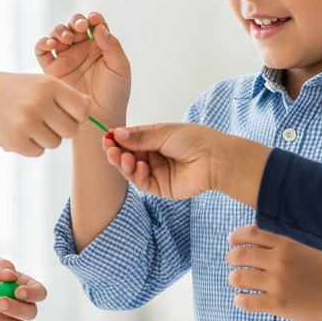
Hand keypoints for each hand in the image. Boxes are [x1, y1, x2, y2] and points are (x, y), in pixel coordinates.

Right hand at [0, 73, 88, 156]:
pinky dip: (30, 146)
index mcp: (48, 84)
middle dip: (61, 130)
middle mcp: (39, 102)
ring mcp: (26, 122)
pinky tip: (16, 132)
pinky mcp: (15, 141)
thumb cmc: (10, 90)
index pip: (82, 110)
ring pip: (55, 143)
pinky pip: (38, 152)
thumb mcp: (37, 83)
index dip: (77, 116)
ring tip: (26, 124)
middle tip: (44, 121)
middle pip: (71, 131)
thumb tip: (89, 104)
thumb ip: (64, 94)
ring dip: (44, 138)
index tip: (65, 114)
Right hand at [34, 12, 131, 124]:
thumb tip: (100, 27)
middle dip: (75, 21)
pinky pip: (42, 51)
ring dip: (60, 30)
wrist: (98, 118)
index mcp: (99, 46)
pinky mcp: (51, 69)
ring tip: (66, 38)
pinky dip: (43, 43)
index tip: (95, 20)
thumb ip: (112, 46)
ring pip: (57, 34)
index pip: (94, 24)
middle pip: (73, 25)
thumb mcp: (119, 68)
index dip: (93, 18)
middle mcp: (81, 49)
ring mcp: (65, 58)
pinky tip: (50, 44)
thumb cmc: (113, 94)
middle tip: (80, 28)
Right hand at [103, 123, 270, 205]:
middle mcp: (152, 155)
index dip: (117, 139)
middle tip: (109, 148)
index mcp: (154, 139)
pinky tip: (139, 167)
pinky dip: (137, 175)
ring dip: (124, 164)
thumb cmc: (194, 140)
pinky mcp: (160, 188)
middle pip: (127, 155)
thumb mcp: (164, 133)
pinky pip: (142, 183)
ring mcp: (156, 172)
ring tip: (123, 158)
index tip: (106, 137)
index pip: (129, 139)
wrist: (214, 159)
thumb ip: (140, 136)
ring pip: (131, 170)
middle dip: (116, 152)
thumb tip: (116, 133)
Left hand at [226, 225, 321, 320]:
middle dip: (231, 259)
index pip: (250, 233)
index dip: (236, 237)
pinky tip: (243, 299)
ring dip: (234, 279)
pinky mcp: (278, 304)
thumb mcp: (305, 249)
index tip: (231, 242)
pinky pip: (245, 301)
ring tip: (239, 282)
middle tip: (234, 265)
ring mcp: (278, 283)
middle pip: (239, 255)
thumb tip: (252, 240)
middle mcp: (280, 261)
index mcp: (286, 244)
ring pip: (238, 278)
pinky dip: (240, 300)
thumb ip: (281, 244)